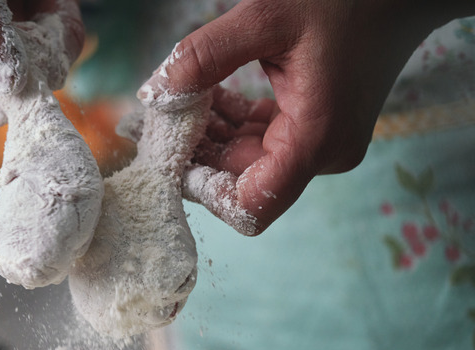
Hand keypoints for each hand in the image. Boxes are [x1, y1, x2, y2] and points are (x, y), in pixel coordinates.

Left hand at [139, 0, 474, 234]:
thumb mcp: (267, 17)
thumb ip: (207, 55)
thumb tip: (155, 92)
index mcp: (315, 140)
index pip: (250, 206)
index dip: (203, 190)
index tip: (169, 153)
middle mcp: (319, 155)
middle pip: (239, 182)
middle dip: (195, 155)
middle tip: (156, 120)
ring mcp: (317, 145)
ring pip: (244, 161)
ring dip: (208, 136)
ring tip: (175, 100)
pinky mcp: (312, 130)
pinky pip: (258, 140)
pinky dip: (229, 122)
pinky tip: (205, 94)